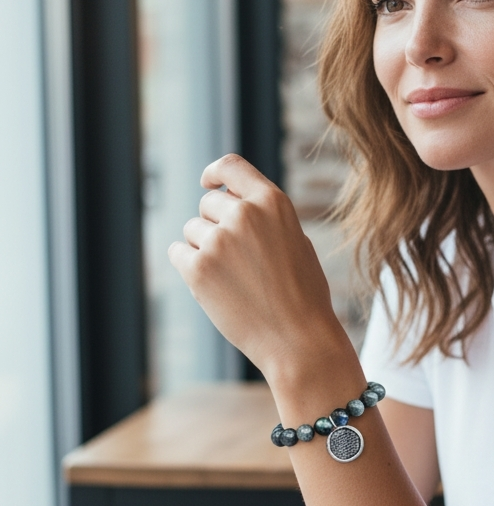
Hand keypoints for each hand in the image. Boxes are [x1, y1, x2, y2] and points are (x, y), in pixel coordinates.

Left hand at [168, 154, 345, 378]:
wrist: (298, 339)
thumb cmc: (302, 294)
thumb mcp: (295, 240)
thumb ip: (265, 218)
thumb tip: (230, 203)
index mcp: (272, 202)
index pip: (231, 166)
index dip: (214, 173)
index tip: (207, 183)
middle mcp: (244, 214)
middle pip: (207, 204)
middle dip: (214, 226)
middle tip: (237, 260)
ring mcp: (219, 240)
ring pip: (191, 231)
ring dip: (202, 250)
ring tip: (233, 279)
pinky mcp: (198, 268)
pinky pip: (177, 253)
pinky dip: (188, 268)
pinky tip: (214, 288)